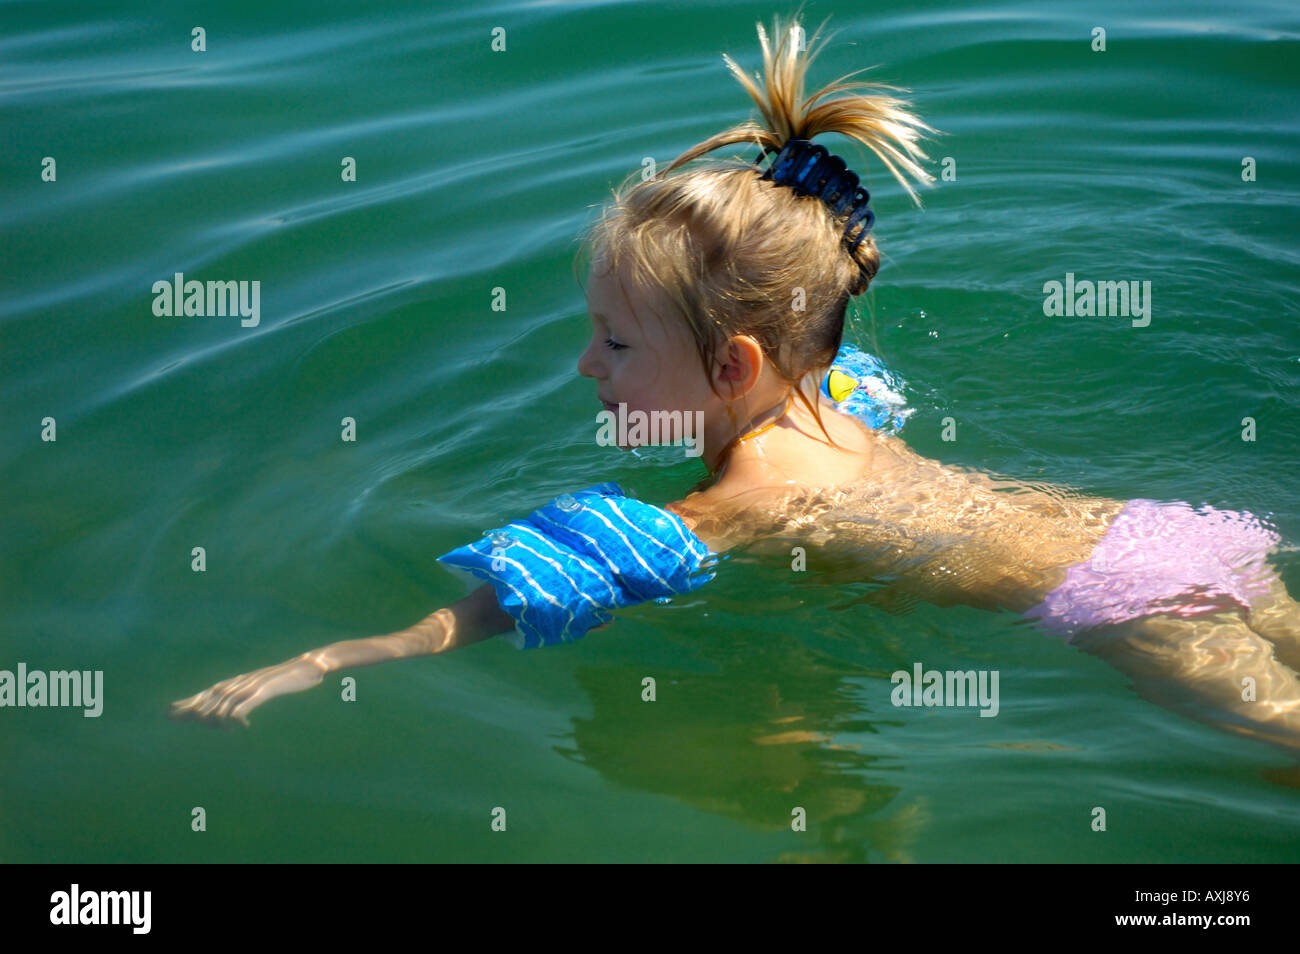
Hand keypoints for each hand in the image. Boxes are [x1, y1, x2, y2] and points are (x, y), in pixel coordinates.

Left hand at [168, 654, 326, 727]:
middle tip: (172, 718)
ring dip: (215, 717)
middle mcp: (240, 682)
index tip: (167, 711)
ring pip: (223, 702)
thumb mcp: (263, 687)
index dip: (187, 702)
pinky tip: (241, 726)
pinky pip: (245, 704)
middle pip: (210, 697)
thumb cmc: (288, 678)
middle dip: (190, 708)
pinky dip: (238, 716)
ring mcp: (252, 686)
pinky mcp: (265, 690)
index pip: (207, 692)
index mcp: (239, 682)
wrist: (310, 664)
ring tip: (215, 728)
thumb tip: (234, 710)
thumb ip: (247, 695)